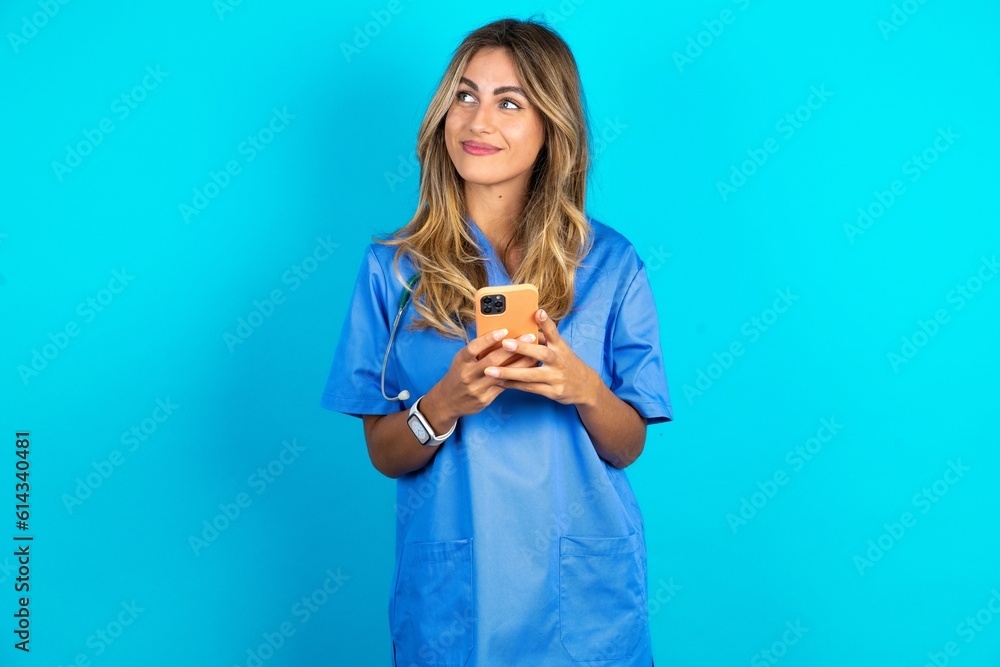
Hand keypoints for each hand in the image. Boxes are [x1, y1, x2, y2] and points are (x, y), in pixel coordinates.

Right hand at [421, 327, 538, 431]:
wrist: (447, 401)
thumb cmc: (459, 374)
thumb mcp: (462, 360)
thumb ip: (477, 350)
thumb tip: (499, 335)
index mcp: (461, 361)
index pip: (474, 347)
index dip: (488, 339)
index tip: (504, 330)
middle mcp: (467, 374)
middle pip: (492, 360)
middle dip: (512, 348)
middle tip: (529, 337)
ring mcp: (476, 388)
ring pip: (502, 375)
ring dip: (520, 363)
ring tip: (534, 353)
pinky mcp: (484, 399)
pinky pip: (503, 387)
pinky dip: (516, 377)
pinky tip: (527, 371)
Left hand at [483, 309, 599, 406]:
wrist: (586, 387)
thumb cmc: (566, 363)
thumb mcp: (560, 348)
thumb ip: (543, 338)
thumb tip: (522, 327)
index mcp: (560, 347)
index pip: (553, 332)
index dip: (546, 322)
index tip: (538, 312)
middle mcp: (559, 361)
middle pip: (542, 354)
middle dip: (523, 348)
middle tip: (505, 343)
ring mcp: (556, 377)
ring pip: (531, 375)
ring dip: (509, 372)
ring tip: (490, 371)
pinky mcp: (552, 392)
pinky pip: (530, 388)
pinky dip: (514, 385)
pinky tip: (500, 382)